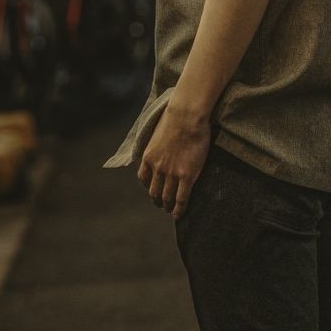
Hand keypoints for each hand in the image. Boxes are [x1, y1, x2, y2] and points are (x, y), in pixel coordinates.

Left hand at [137, 99, 210, 220]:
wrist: (186, 116)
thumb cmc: (175, 117)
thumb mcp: (157, 132)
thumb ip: (157, 143)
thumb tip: (162, 143)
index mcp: (148, 157)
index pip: (144, 179)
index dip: (148, 187)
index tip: (153, 190)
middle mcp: (157, 168)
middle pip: (154, 192)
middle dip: (157, 200)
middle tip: (162, 204)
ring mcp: (171, 173)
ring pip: (167, 198)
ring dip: (168, 206)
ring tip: (171, 211)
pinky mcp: (186, 176)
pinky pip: (181, 198)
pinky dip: (179, 209)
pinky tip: (179, 214)